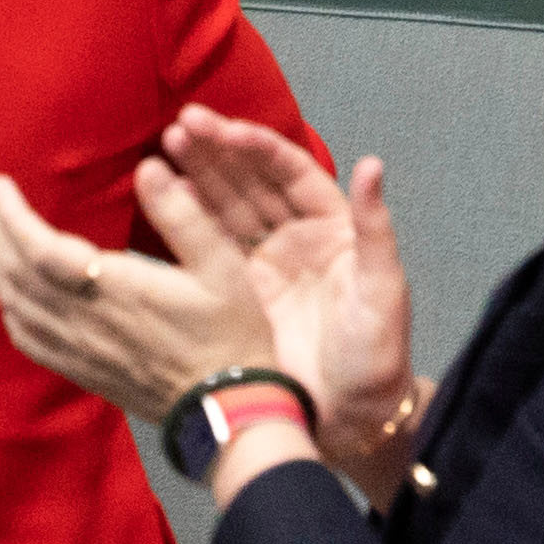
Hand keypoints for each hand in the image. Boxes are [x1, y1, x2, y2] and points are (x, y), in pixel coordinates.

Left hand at [0, 159, 278, 425]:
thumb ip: (184, 215)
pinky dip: (6, 301)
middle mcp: (83, 320)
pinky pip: (24, 335)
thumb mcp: (225, 267)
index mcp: (114, 289)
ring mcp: (76, 348)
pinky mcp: (79, 368)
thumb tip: (149, 169)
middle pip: (13, 269)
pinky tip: (4, 284)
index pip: (37, 247)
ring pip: (13, 300)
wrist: (230, 411)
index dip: (9, 213)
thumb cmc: (233, 334)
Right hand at [152, 104, 423, 492]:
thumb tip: (372, 163)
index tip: (225, 129)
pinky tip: (162, 192)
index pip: (291, 172)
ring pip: (225, 204)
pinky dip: (186, 215)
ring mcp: (261, 261)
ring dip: (197, 173)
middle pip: (251, 180)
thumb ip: (375, 228)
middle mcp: (294, 235)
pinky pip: (207, 243)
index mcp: (333, 227)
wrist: (347, 419)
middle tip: (181, 124)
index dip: (258, 148)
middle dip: (218, 150)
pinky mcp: (234, 289)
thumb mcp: (381, 290)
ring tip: (164, 145)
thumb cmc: (375, 355)